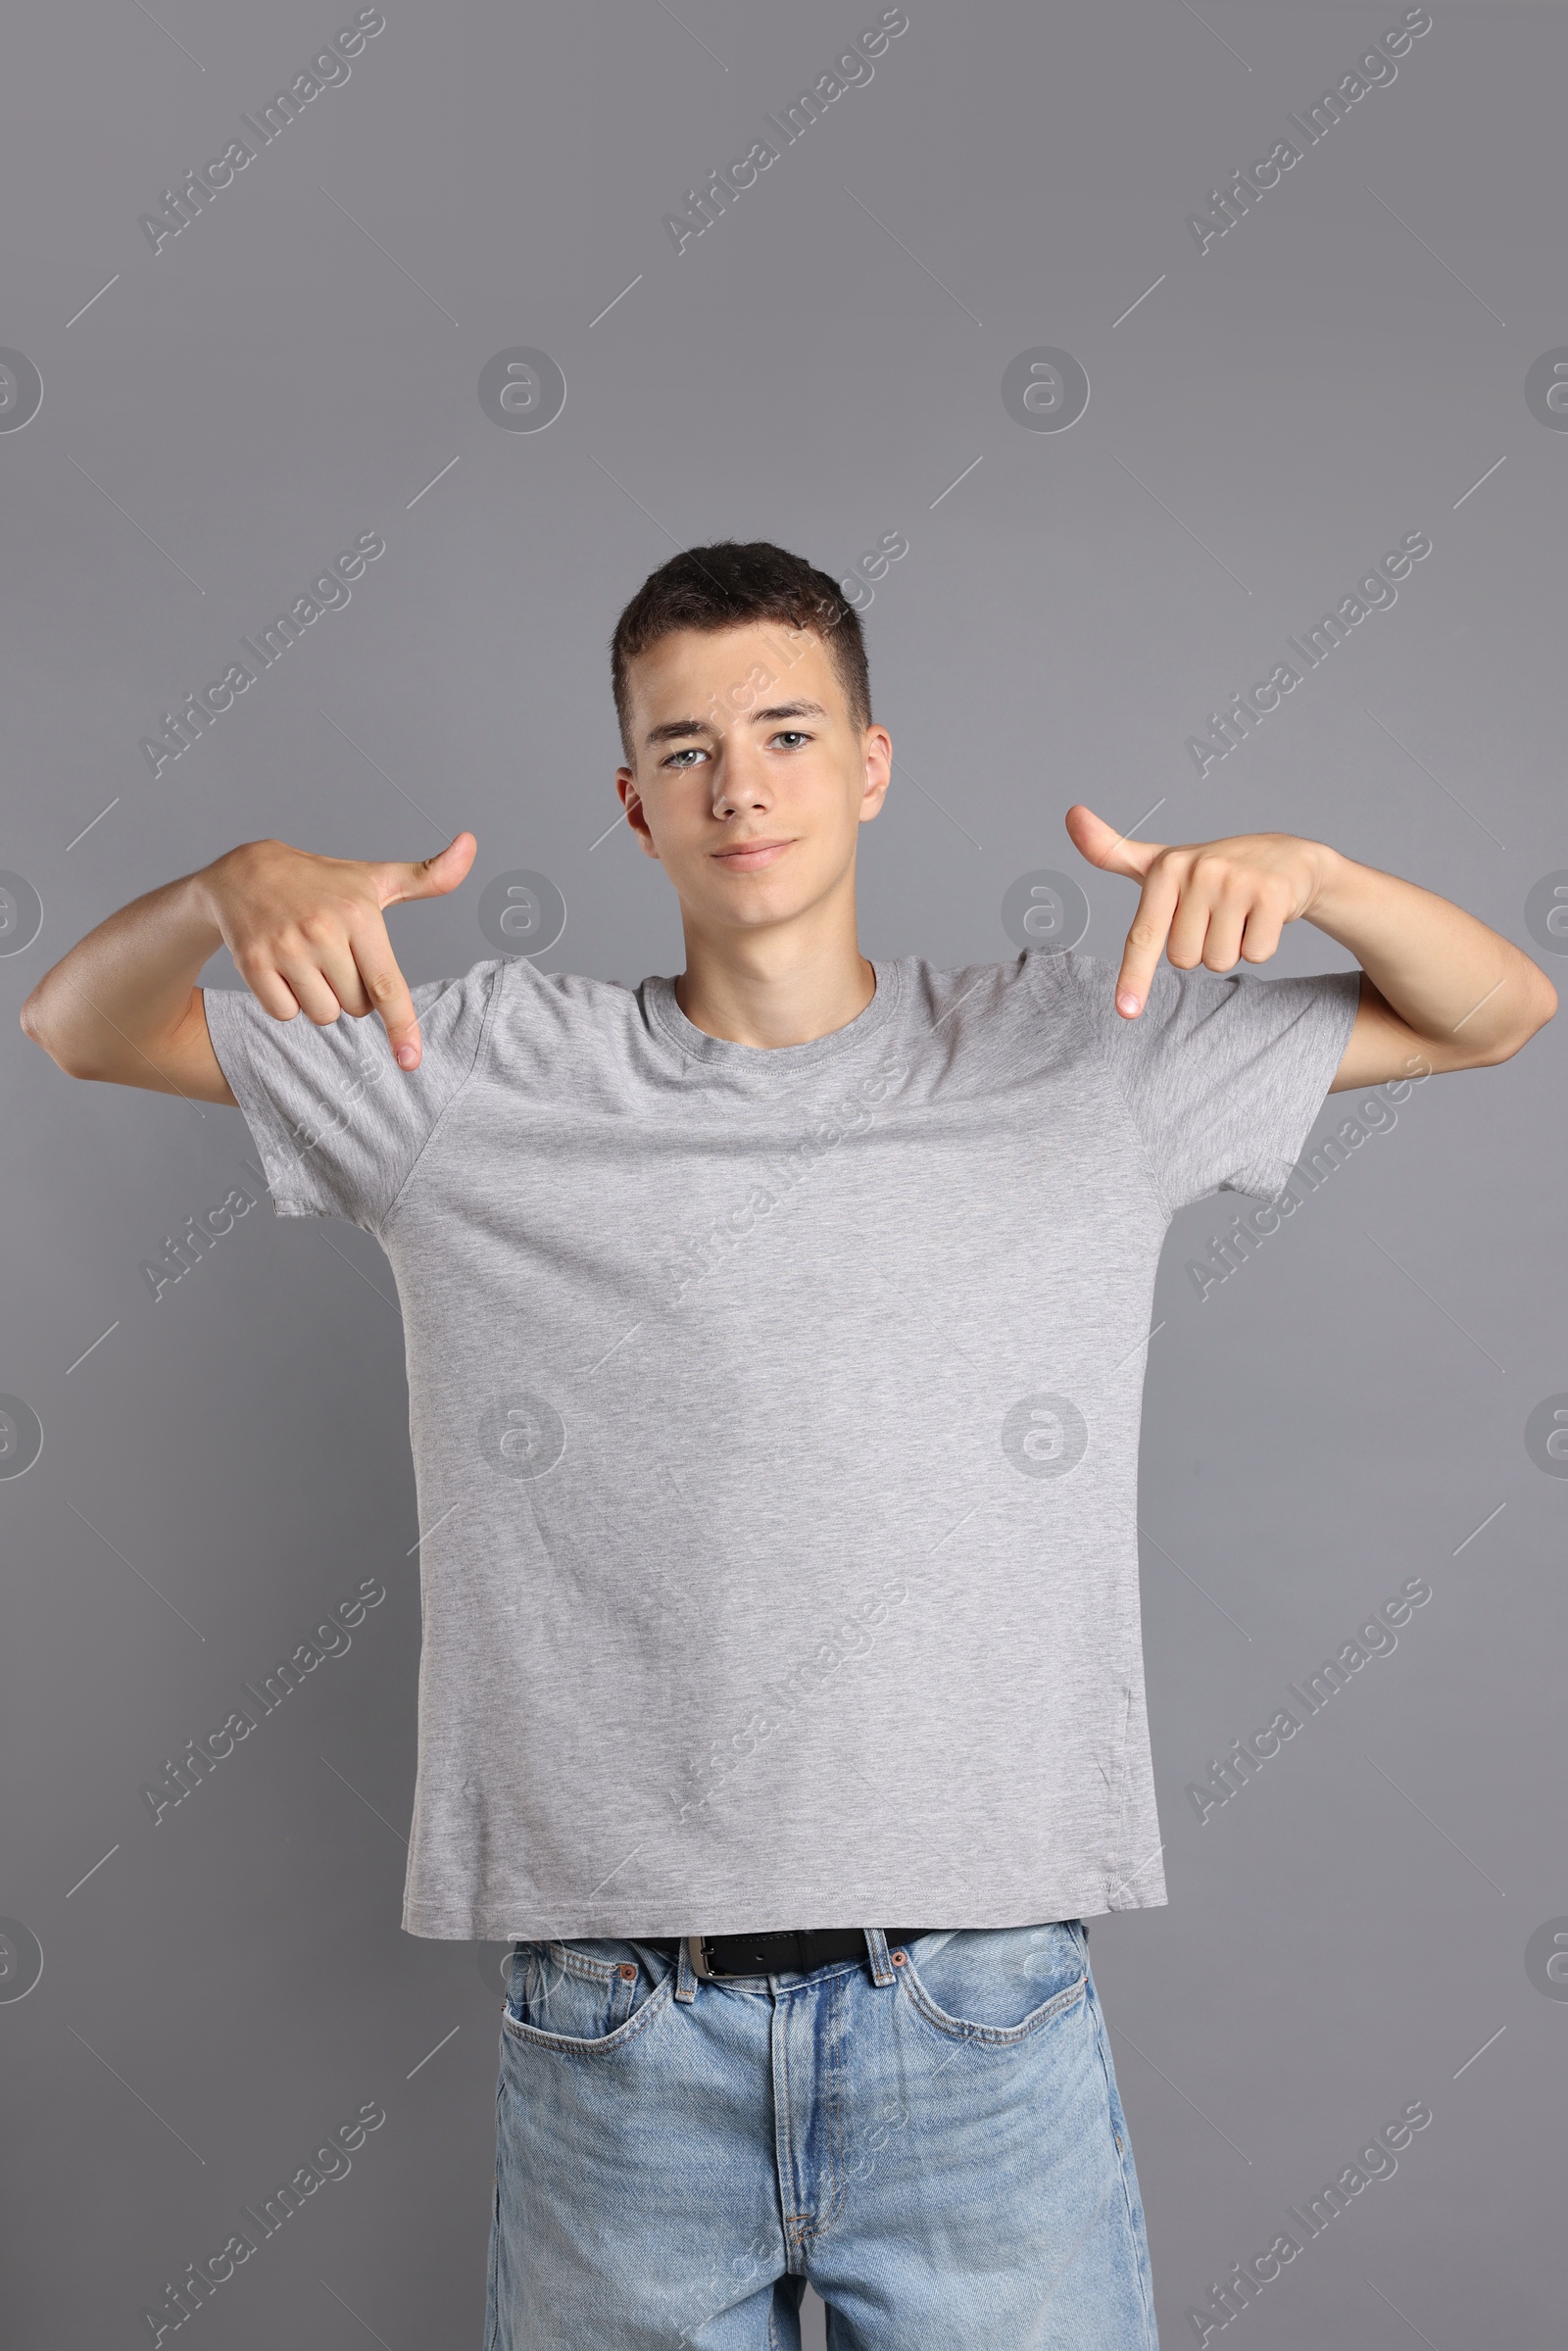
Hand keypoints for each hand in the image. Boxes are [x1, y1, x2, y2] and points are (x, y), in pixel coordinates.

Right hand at [202, 832, 476, 1068]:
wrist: (246, 873)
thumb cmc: (323, 883)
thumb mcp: (374, 879)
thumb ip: (429, 876)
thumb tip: (471, 843)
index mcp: (359, 914)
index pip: (387, 984)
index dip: (402, 1026)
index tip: (411, 1061)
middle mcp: (322, 930)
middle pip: (356, 1007)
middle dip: (350, 992)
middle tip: (333, 955)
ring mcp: (285, 947)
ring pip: (322, 1015)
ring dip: (320, 999)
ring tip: (307, 961)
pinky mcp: (252, 963)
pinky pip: (284, 1014)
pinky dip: (287, 1002)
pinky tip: (282, 968)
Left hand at [1065, 805, 1332, 1017]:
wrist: (1286, 858)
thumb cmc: (1211, 870)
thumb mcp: (1160, 862)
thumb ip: (1111, 851)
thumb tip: (1072, 814)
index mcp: (1166, 868)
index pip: (1144, 936)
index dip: (1134, 977)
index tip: (1126, 1011)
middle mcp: (1199, 871)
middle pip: (1184, 960)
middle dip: (1200, 948)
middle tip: (1216, 916)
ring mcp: (1237, 881)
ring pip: (1219, 961)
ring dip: (1231, 948)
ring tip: (1239, 914)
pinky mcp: (1272, 895)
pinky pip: (1256, 954)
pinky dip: (1260, 945)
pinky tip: (1262, 916)